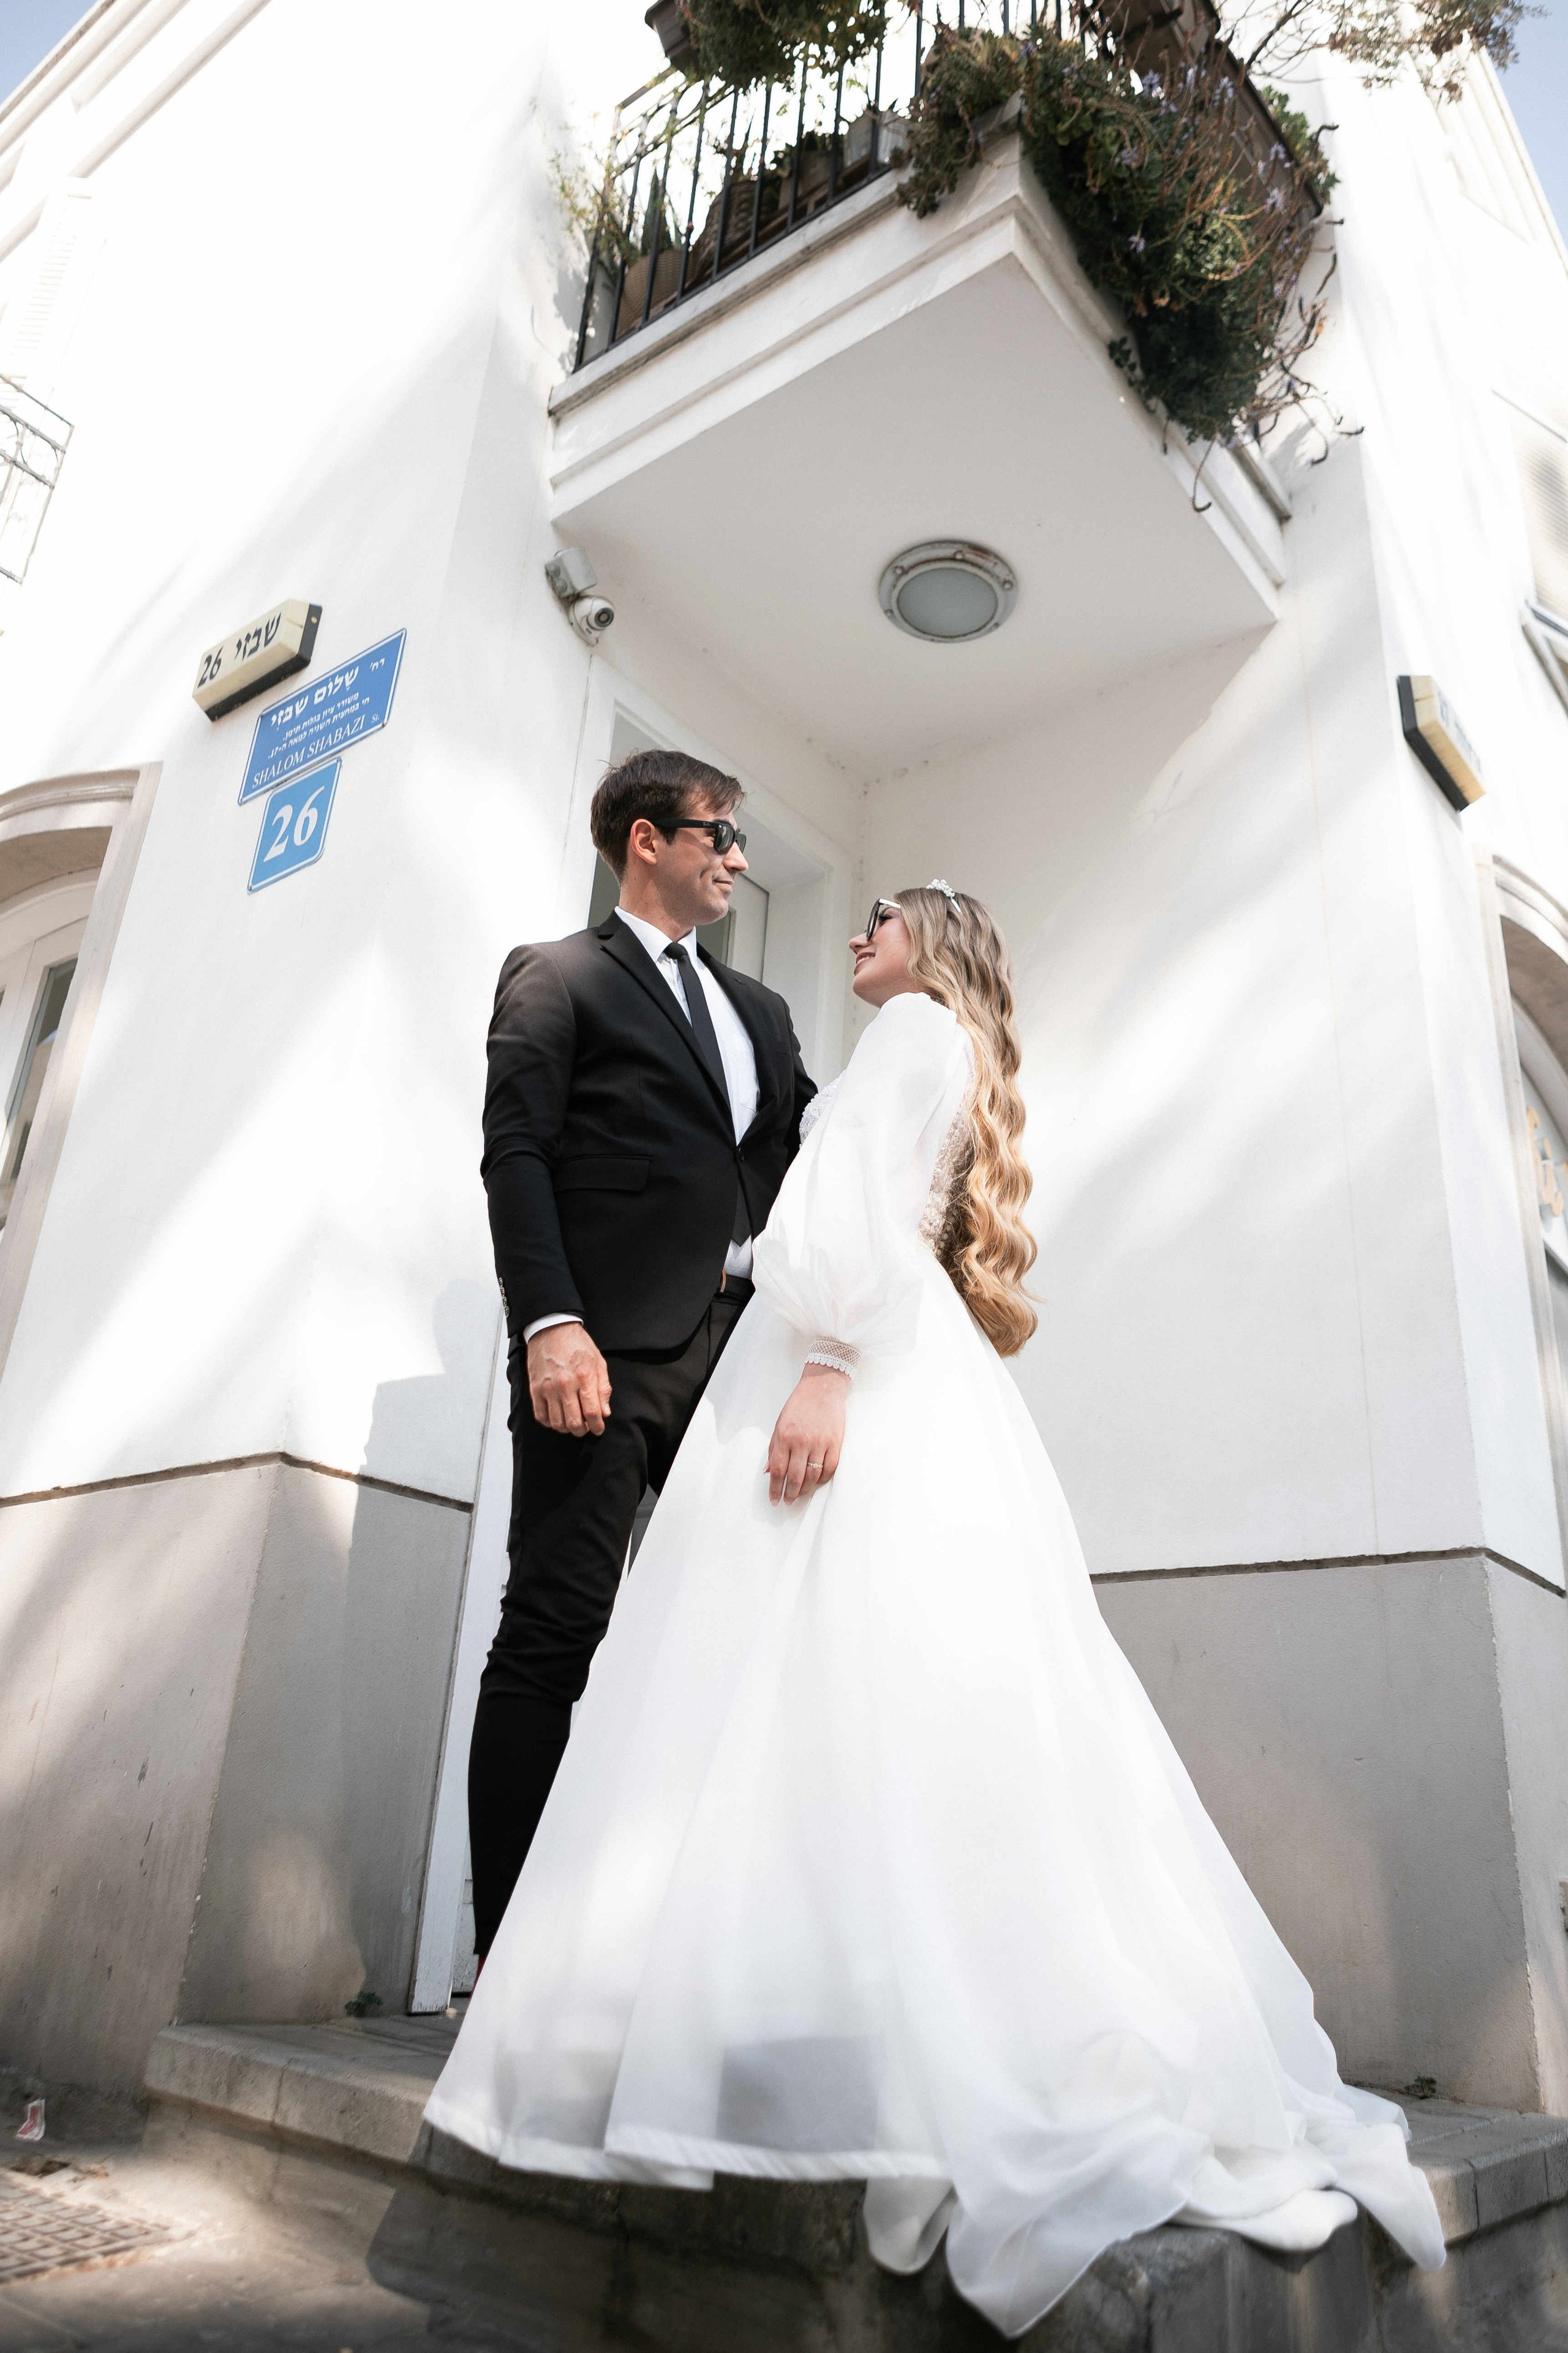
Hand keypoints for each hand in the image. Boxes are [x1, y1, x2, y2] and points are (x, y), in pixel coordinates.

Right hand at [527, 1322, 611, 1436]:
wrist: (551, 1329)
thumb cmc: (576, 1344)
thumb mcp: (598, 1362)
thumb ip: (603, 1388)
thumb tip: (605, 1412)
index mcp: (584, 1377)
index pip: (592, 1412)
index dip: (597, 1426)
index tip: (598, 1429)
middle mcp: (565, 1384)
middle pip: (574, 1422)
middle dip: (583, 1431)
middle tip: (586, 1428)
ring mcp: (548, 1388)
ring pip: (557, 1423)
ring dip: (567, 1429)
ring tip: (572, 1423)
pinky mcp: (535, 1389)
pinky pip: (541, 1416)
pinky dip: (550, 1423)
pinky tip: (557, 1418)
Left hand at [766, 1364, 846, 1504]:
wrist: (822, 1388)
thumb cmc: (798, 1405)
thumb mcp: (779, 1424)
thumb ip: (773, 1449)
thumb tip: (768, 1471)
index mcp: (784, 1436)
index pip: (777, 1470)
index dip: (774, 1488)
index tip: (774, 1499)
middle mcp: (801, 1441)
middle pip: (795, 1477)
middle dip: (790, 1494)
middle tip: (788, 1501)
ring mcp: (820, 1442)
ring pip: (812, 1476)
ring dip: (805, 1489)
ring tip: (800, 1494)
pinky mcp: (835, 1442)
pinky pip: (830, 1468)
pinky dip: (823, 1479)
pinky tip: (816, 1483)